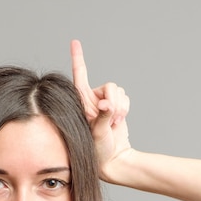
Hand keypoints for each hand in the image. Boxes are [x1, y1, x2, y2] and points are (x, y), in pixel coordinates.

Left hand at [70, 40, 131, 180]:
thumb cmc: (98, 149)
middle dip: (115, 101)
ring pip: (118, 91)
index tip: (75, 42)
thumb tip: (106, 104)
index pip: (79, 77)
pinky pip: (125, 97)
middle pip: (109, 86)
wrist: (113, 157)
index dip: (78, 59)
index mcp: (81, 103)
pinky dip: (125, 108)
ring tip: (114, 123)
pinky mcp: (115, 105)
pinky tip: (118, 121)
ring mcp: (104, 102)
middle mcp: (92, 100)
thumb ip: (103, 116)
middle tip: (112, 119)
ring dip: (121, 107)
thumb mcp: (97, 133)